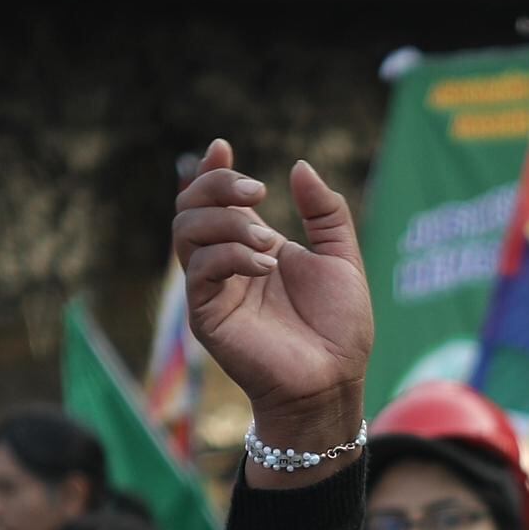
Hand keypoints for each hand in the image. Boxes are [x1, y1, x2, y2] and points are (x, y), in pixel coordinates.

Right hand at [171, 141, 371, 457]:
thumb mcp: (343, 258)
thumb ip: (325, 212)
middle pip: (190, 208)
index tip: (221, 146)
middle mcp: (227, 265)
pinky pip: (200, 270)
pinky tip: (265, 266)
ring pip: (186, 233)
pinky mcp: (208, 316)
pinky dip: (230, 256)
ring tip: (268, 244)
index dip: (212, 170)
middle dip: (217, 186)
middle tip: (258, 192)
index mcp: (253, 247)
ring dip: (226, 223)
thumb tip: (299, 167)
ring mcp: (214, 290)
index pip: (215, 201)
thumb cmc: (340, 329)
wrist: (334, 382)